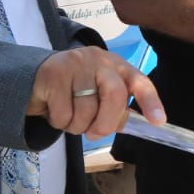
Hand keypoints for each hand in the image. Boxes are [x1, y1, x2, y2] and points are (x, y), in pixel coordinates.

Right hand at [28, 46, 163, 138]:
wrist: (34, 78)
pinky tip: (54, 110)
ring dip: (77, 126)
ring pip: (86, 110)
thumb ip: (115, 110)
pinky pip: (63, 113)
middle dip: (106, 123)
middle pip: (114, 96)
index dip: (150, 102)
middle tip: (94, 134)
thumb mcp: (99, 98)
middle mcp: (100, 60)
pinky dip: (59, 122)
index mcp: (118, 67)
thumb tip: (127, 125)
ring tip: (69, 117)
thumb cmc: (74, 92)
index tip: (158, 121)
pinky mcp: (53, 73)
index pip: (140, 82)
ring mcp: (76, 63)